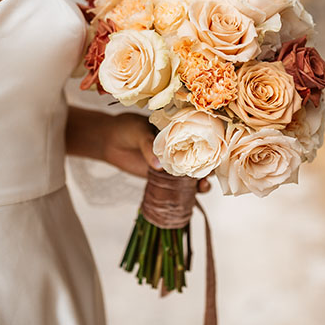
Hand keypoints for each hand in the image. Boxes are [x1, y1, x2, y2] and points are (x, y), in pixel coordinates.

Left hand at [65, 107, 210, 189]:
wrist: (109, 140)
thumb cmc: (125, 129)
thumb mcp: (138, 133)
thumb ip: (148, 146)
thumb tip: (159, 166)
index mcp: (177, 130)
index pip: (198, 138)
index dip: (210, 147)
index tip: (216, 155)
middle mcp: (178, 147)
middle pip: (199, 158)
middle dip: (209, 167)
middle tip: (210, 175)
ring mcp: (171, 163)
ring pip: (192, 174)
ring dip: (201, 181)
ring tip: (203, 186)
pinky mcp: (162, 176)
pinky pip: (178, 185)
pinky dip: (187, 191)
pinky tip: (193, 195)